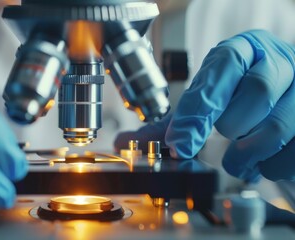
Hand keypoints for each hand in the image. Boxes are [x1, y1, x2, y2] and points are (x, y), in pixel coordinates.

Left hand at [115, 30, 294, 181]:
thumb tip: (131, 142)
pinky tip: (263, 159)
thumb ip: (175, 121)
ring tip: (239, 158)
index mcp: (245, 50)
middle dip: (232, 125)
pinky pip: (294, 152)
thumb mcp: (210, 100)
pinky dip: (272, 165)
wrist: (287, 95)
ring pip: (279, 125)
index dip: (199, 108)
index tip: (180, 143)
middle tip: (225, 135)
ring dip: (250, 153)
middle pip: (257, 92)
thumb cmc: (242, 96)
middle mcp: (280, 61)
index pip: (222, 69)